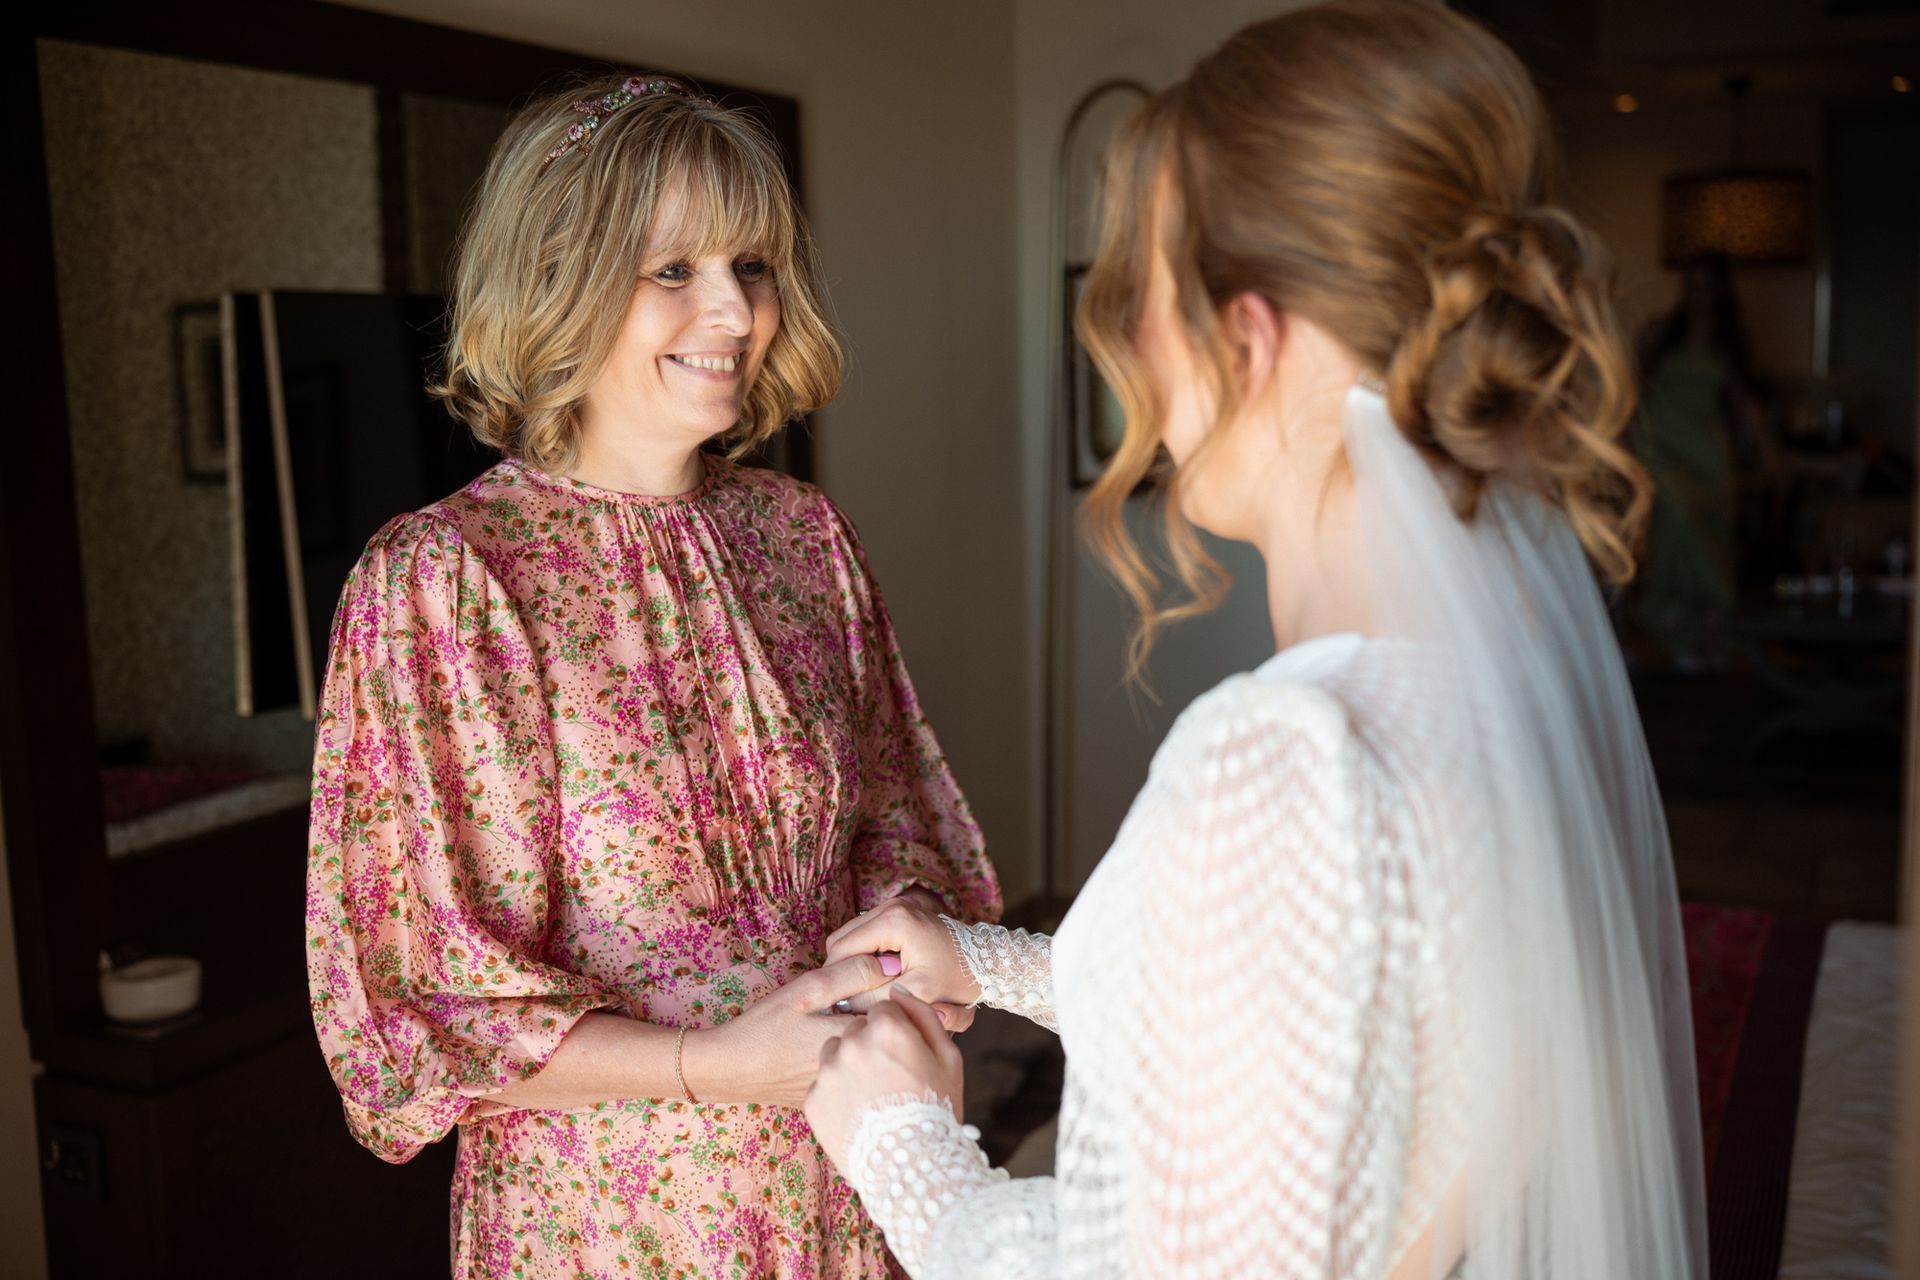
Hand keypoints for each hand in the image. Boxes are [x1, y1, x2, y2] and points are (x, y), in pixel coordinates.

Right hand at [684, 955, 892, 1108]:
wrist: (730, 1071)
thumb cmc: (765, 1028)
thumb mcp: (806, 990)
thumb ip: (850, 974)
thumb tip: (890, 964)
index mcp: (856, 1041)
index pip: (897, 1015)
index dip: (891, 997)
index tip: (876, 990)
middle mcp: (858, 1070)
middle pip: (890, 1039)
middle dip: (884, 1020)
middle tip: (853, 1011)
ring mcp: (848, 1088)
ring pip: (877, 1058)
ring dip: (872, 1041)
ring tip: (838, 1030)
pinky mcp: (837, 1096)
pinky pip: (860, 1074)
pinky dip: (857, 1061)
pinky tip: (828, 1052)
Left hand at [806, 989, 963, 1167]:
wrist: (911, 1168)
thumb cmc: (936, 1109)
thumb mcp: (948, 1057)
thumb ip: (923, 1015)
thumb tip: (899, 989)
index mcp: (886, 1028)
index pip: (883, 1011)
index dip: (896, 1032)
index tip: (903, 1055)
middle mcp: (851, 1043)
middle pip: (856, 1030)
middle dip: (870, 1046)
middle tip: (888, 1079)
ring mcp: (828, 1072)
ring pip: (835, 1054)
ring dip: (849, 1066)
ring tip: (870, 1096)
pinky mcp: (813, 1099)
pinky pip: (823, 1084)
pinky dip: (836, 1094)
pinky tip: (857, 1112)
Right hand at [825, 893, 980, 1020]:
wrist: (988, 962)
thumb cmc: (957, 979)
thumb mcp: (916, 994)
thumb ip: (874, 999)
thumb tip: (838, 1005)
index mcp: (893, 921)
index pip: (840, 949)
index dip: (836, 978)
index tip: (840, 1002)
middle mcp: (891, 906)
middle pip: (841, 940)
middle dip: (844, 969)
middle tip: (855, 996)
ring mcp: (896, 906)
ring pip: (852, 937)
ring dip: (855, 963)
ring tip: (870, 987)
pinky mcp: (900, 912)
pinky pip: (867, 934)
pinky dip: (868, 955)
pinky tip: (882, 975)